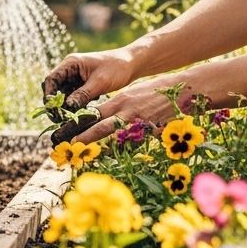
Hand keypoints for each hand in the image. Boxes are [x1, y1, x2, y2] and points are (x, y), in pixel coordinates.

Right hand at [42, 47, 138, 112]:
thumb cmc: (117, 68)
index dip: (49, 95)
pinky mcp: (83, 84)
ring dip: (65, 106)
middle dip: (56, 103)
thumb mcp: (99, 83)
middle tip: (59, 119)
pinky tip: (78, 115)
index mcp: (71, 63)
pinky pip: (73, 96)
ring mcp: (76, 76)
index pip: (51, 79)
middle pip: (55, 88)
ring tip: (68, 120)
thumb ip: (82, 95)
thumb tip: (67, 107)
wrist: (132, 64)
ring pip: (63, 94)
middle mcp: (70, 69)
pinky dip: (74, 105)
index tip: (52, 110)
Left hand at [52, 77, 185, 143]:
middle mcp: (125, 111)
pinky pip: (135, 143)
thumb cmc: (156, 92)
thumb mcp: (133, 95)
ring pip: (114, 136)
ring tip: (82, 155)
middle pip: (99, 126)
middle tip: (66, 147)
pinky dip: (124, 150)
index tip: (64, 134)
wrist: (183, 89)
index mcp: (120, 101)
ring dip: (98, 146)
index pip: (93, 113)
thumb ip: (119, 107)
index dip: (78, 125)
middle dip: (81, 137)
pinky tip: (113, 158)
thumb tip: (104, 119)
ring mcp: (139, 122)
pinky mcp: (151, 131)